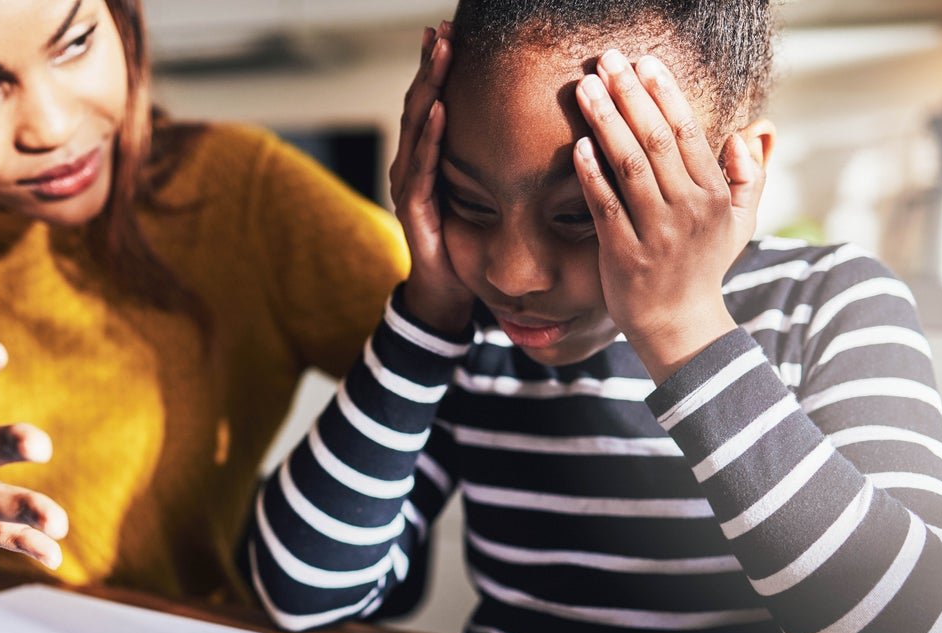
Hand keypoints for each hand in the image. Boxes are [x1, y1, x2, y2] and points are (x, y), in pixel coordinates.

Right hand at [390, 21, 472, 334]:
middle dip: (430, 66)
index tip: (450, 32)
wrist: (447, 294)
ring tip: (439, 55)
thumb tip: (533, 129)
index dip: (439, 69)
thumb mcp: (484, 195)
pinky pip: (421, 168)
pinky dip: (429, 138)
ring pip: (416, 127)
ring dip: (428, 89)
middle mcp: (412, 167)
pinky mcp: (412, 210)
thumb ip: (492, 164)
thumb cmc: (468, 246)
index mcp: (429, 160)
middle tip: (441, 29)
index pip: (433, 103)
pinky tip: (440, 111)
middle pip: (419, 105)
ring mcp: (408, 187)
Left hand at [573, 50, 763, 382]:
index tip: (643, 62)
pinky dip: (592, 175)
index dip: (664, 92)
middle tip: (606, 60)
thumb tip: (752, 130)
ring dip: (605, 122)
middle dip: (629, 94)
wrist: (679, 325)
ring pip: (629, 166)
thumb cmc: (703, 267)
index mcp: (713, 195)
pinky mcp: (624, 255)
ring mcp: (655, 232)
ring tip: (585, 87)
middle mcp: (687, 209)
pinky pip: (606, 207)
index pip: (687, 132)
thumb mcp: (740, 222)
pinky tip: (579, 145)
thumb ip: (750, 175)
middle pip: (655, 139)